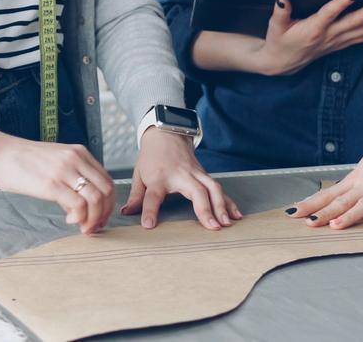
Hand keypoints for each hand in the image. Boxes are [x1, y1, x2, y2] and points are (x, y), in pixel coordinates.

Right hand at [0, 114, 115, 233]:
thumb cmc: (21, 160)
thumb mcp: (53, 162)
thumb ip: (69, 179)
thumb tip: (78, 208)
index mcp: (79, 153)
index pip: (107, 180)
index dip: (108, 203)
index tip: (100, 217)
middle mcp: (76, 159)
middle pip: (107, 190)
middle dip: (104, 214)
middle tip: (94, 227)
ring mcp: (64, 171)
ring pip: (96, 199)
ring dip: (93, 219)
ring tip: (82, 227)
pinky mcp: (51, 184)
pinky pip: (78, 205)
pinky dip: (79, 217)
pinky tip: (68, 220)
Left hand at [121, 129, 241, 229]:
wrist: (166, 134)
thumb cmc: (152, 157)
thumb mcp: (139, 174)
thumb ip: (136, 196)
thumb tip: (127, 213)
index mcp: (159, 177)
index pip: (152, 195)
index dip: (150, 210)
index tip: (149, 225)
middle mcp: (180, 175)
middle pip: (195, 191)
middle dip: (205, 208)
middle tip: (213, 227)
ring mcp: (195, 173)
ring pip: (212, 187)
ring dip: (221, 206)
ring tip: (226, 223)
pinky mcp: (204, 174)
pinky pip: (219, 188)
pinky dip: (229, 201)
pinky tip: (236, 214)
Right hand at [255, 0, 362, 75]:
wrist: (282, 63)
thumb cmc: (279, 41)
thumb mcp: (275, 26)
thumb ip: (280, 12)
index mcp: (313, 29)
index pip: (329, 14)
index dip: (341, 4)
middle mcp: (330, 36)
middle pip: (356, 22)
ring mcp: (338, 41)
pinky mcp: (342, 44)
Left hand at [284, 105, 362, 230]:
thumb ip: (359, 179)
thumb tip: (346, 192)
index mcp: (356, 177)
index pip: (329, 193)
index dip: (312, 203)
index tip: (293, 212)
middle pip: (341, 200)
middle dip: (323, 212)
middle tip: (306, 223)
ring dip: (349, 216)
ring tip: (335, 226)